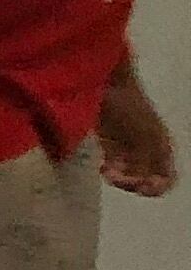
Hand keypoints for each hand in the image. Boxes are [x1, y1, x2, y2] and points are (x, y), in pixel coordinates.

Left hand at [104, 75, 177, 196]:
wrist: (103, 81)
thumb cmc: (128, 104)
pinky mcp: (110, 143)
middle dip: (132, 183)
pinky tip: (103, 168)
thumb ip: (147, 159)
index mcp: (162, 147)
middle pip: (146, 179)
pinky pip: (115, 166)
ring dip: (119, 178)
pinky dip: (110, 171)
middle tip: (116, 178)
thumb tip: (144, 180)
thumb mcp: (144, 134)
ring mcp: (129, 146)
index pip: (166, 178)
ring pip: (129, 175)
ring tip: (107, 173)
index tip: (140, 186)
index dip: (156, 187)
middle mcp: (148, 149)